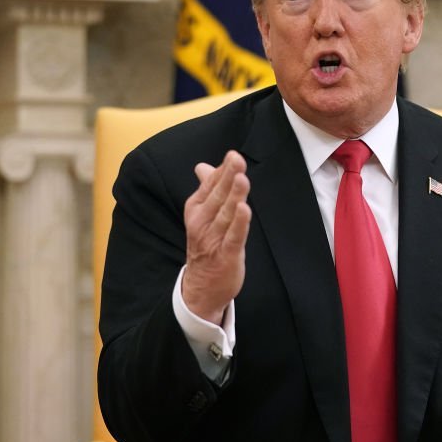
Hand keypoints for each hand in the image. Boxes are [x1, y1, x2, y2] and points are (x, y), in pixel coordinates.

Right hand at [181, 150, 250, 323]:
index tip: (233, 155)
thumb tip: (203, 166)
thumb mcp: (203, 215)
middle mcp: (202, 223)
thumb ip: (207, 189)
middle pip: (217, 196)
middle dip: (228, 178)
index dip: (222, 171)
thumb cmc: (207, 245)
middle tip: (237, 159)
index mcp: (196, 210)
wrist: (201, 287)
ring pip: (226, 214)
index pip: (210, 186)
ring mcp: (213, 240)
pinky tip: (244, 209)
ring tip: (242, 179)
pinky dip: (239, 223)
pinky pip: (234, 237)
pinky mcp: (226, 255)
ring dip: (234, 196)